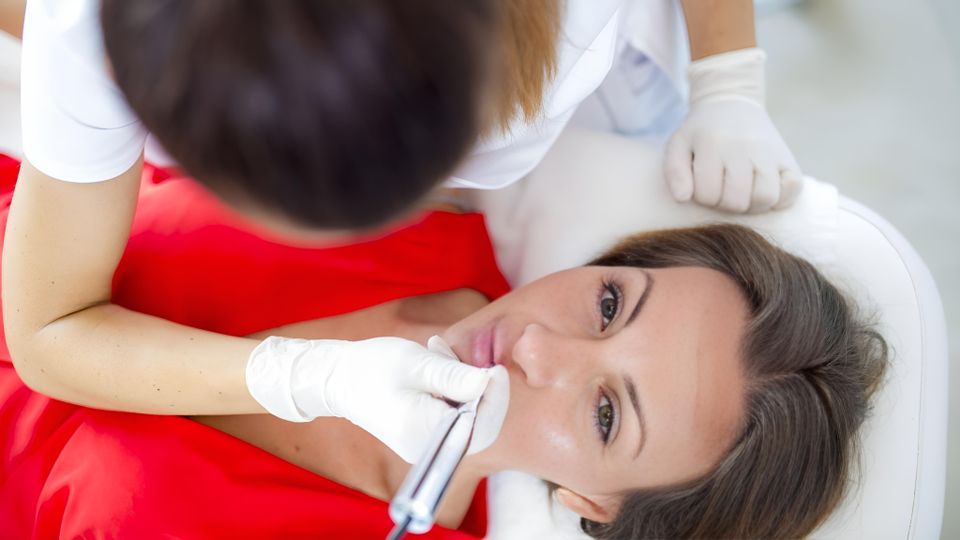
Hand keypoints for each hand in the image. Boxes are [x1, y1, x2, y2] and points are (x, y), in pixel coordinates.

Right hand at [246, 335, 496, 462]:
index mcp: (423, 432)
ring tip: (438, 353)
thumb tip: (488, 382)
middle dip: (480, 391)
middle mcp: (426, 448)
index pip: (480, 426)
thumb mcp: (416, 363)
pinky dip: (453, 391)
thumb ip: (453, 376)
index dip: (495, 398)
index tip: (495, 369)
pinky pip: (453, 417)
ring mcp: (425, 446)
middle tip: (464, 359)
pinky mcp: (424, 436)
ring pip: (468, 419)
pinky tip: (435, 365)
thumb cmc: (371, 366)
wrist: (337, 378)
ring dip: (464, 385)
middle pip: (479, 427)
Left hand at [665, 48, 802, 212]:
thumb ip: (675, 172)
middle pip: (737, 202)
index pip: (708, 195)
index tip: (702, 184)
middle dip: (725, 204)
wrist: (732, 103)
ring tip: (742, 194)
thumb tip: (682, 198)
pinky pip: (793, 189)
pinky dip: (780, 197)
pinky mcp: (789, 157)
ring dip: (751, 205)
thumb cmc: (701, 133)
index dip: (702, 197)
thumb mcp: (678, 145)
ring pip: (765, 198)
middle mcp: (744, 147)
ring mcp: (770, 152)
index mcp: (713, 144)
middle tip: (721, 190)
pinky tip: (763, 189)